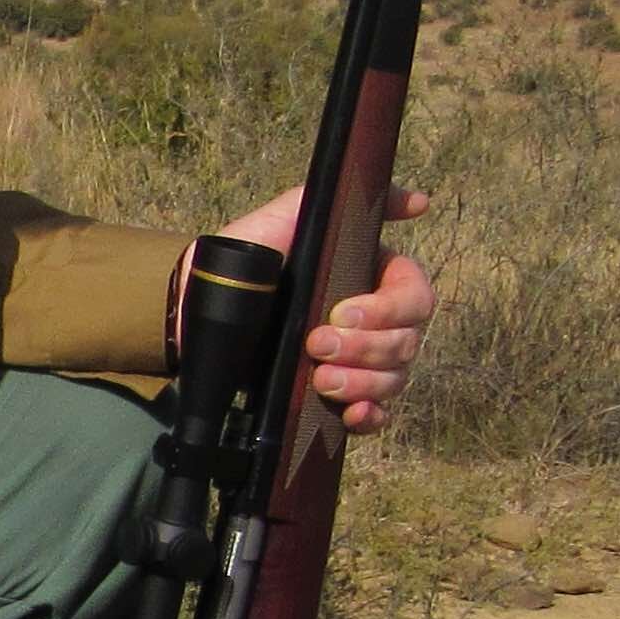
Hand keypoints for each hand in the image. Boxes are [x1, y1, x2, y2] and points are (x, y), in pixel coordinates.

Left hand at [212, 180, 435, 430]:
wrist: (199, 309)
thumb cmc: (246, 258)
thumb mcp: (292, 217)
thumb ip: (347, 201)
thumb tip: (420, 202)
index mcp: (371, 277)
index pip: (414, 296)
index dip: (388, 309)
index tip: (342, 311)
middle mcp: (373, 321)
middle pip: (406, 342)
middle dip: (365, 348)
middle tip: (315, 344)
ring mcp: (358, 361)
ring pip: (394, 379)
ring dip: (363, 383)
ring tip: (320, 379)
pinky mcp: (337, 395)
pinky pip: (376, 415)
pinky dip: (370, 416)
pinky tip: (351, 413)